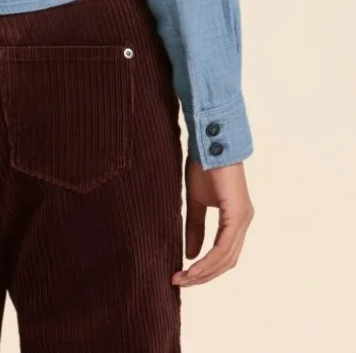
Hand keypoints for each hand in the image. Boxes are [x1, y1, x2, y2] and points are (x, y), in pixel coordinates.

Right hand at [171, 157, 254, 286]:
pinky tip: (193, 266)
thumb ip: (195, 227)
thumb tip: (191, 255)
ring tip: (183, 277)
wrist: (210, 142)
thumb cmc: (204, 166)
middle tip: (180, 281)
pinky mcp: (237, 214)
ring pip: (226, 258)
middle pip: (226, 262)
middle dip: (203, 276)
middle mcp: (243, 222)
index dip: (205, 269)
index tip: (183, 276)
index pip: (223, 254)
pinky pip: (224, 246)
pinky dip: (209, 259)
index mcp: (236, 219)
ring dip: (204, 272)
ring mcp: (242, 219)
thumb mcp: (195, 201)